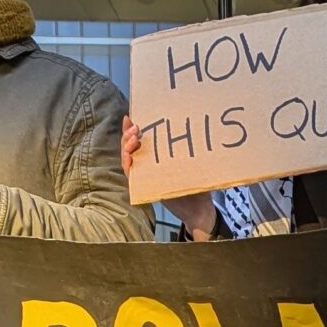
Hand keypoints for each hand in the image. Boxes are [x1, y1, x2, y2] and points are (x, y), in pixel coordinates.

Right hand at [120, 115, 215, 236]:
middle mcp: (148, 164)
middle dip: (128, 135)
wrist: (199, 210)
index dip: (131, 128)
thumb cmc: (197, 185)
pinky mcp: (145, 187)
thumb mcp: (191, 161)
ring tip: (133, 139)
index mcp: (157, 155)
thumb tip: (189, 121)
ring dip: (126, 148)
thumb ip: (185, 147)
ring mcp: (146, 175)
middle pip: (130, 147)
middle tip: (135, 128)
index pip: (140, 139)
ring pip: (128, 159)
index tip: (130, 117)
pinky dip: (128, 166)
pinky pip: (132, 175)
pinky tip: (130, 158)